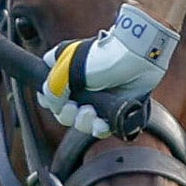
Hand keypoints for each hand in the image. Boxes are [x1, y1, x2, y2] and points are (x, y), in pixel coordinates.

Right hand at [42, 4, 175, 139]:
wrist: (137, 58)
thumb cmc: (102, 56)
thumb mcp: (68, 67)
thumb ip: (53, 87)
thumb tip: (52, 105)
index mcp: (66, 72)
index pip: (48, 92)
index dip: (48, 100)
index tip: (52, 100)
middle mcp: (81, 87)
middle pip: (63, 112)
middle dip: (66, 114)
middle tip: (74, 107)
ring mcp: (98, 99)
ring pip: (81, 123)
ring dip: (82, 121)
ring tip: (91, 112)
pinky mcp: (114, 110)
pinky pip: (101, 128)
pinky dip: (99, 129)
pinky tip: (101, 123)